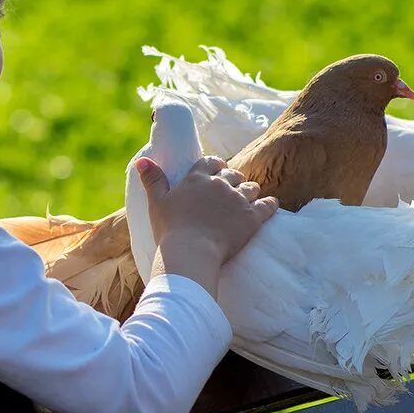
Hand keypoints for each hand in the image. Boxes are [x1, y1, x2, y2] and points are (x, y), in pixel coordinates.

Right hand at [137, 156, 278, 297]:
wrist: (190, 252)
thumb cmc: (170, 229)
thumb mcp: (157, 202)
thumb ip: (152, 179)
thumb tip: (142, 160)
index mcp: (197, 178)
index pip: (211, 162)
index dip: (217, 166)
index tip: (219, 170)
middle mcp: (220, 184)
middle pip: (234, 174)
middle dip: (235, 180)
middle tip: (233, 189)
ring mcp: (238, 200)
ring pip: (251, 188)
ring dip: (250, 192)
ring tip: (248, 199)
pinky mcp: (253, 217)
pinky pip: (268, 204)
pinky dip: (270, 204)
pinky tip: (270, 205)